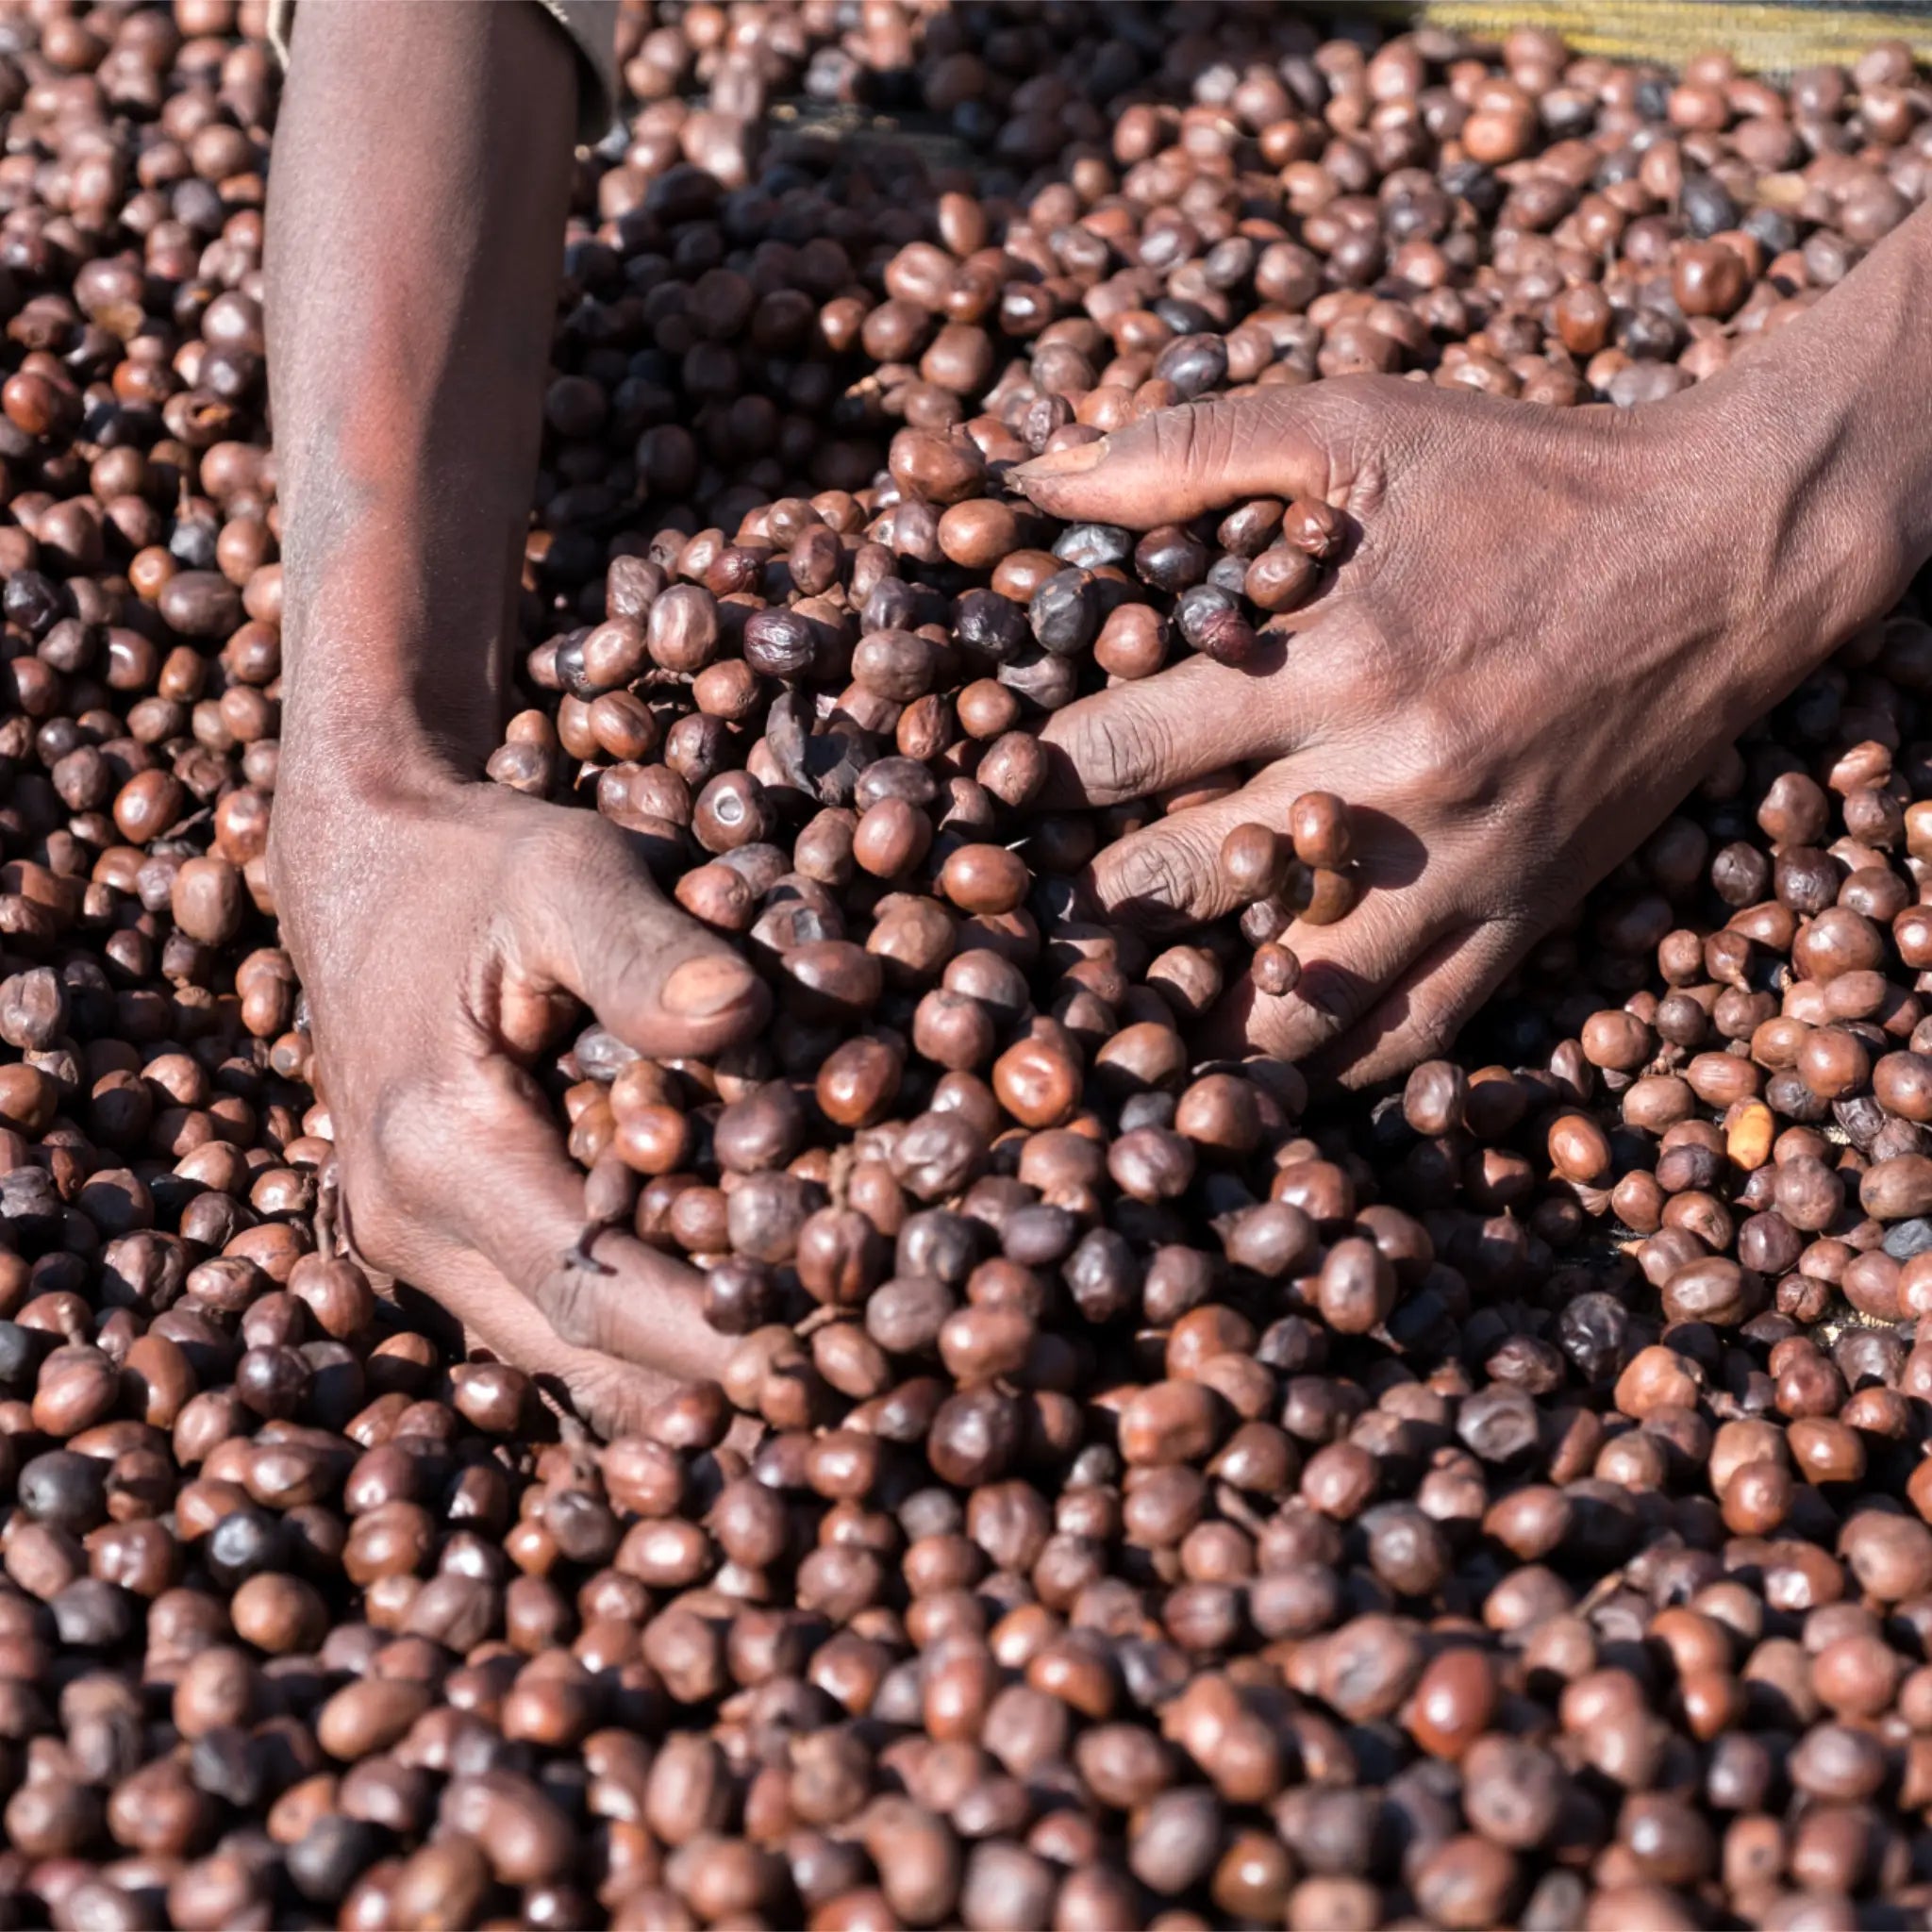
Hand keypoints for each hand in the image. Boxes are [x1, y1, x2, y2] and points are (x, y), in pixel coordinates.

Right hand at [269, 774, 767, 1434]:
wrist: (359, 860)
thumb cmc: (472, 861)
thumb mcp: (563, 873)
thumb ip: (645, 950)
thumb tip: (743, 1014)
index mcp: (438, 1148)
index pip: (595, 1287)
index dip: (710, 1337)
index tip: (826, 1354)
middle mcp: (408, 1220)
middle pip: (578, 1348)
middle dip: (707, 1377)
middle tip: (842, 1384)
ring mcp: (412, 1235)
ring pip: (556, 1342)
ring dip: (669, 1363)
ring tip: (802, 1374)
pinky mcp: (439, 1227)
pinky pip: (540, 1303)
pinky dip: (630, 1322)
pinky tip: (721, 1326)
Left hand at [1014, 369, 1899, 1084]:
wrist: (1726, 549)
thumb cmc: (1529, 477)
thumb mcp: (1361, 421)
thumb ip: (1189, 446)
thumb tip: (1030, 470)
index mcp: (1336, 655)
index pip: (1122, 747)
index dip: (1021, 784)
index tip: (962, 809)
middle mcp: (1393, 779)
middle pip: (1181, 884)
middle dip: (1069, 918)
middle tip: (989, 944)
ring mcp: (1463, 867)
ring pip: (1291, 1001)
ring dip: (1181, 1032)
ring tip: (1096, 1045)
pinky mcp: (1523, 920)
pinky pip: (1409, 1037)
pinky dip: (1320, 1071)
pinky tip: (1244, 1085)